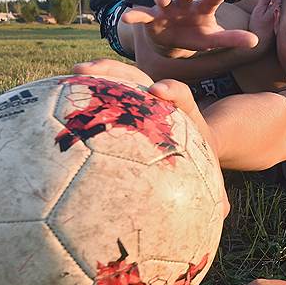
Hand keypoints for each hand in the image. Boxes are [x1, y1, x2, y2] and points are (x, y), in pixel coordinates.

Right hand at [72, 60, 229, 218]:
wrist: (195, 136)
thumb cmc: (198, 158)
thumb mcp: (207, 172)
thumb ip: (215, 192)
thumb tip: (224, 214)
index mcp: (184, 117)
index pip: (181, 97)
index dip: (173, 91)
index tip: (159, 91)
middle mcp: (161, 101)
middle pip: (142, 79)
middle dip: (119, 72)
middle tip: (91, 70)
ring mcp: (143, 96)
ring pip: (121, 78)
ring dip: (99, 72)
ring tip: (73, 72)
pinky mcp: (128, 97)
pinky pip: (108, 89)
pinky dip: (89, 87)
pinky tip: (61, 89)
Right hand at [121, 0, 258, 56]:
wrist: (174, 39)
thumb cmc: (197, 35)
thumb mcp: (214, 39)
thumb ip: (233, 39)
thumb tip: (256, 42)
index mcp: (201, 8)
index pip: (211, 0)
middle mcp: (184, 4)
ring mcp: (166, 9)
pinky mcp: (150, 17)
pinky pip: (141, 14)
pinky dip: (134, 14)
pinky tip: (126, 15)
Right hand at [248, 0, 283, 55]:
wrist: (260, 44)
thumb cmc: (257, 27)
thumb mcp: (258, 11)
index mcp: (277, 9)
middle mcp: (282, 14)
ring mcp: (282, 19)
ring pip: (283, 5)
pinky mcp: (281, 23)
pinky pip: (282, 11)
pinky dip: (279, 5)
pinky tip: (274, 5)